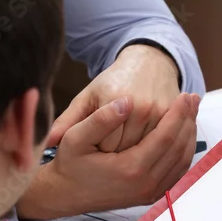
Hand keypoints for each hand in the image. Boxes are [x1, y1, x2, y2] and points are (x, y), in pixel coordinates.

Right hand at [16, 94, 199, 219]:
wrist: (67, 194)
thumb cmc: (70, 165)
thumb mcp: (75, 139)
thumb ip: (100, 120)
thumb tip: (126, 102)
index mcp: (130, 169)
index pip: (165, 138)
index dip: (178, 114)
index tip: (185, 95)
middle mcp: (146, 184)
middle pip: (179, 148)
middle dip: (188, 121)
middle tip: (194, 98)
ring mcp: (151, 192)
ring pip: (182, 161)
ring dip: (189, 135)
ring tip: (191, 111)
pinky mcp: (153, 194)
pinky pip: (178, 171)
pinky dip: (184, 151)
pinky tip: (183, 132)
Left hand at [47, 45, 183, 152]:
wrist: (150, 63)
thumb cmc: (114, 82)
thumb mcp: (88, 97)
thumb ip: (68, 120)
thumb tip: (48, 141)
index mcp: (112, 101)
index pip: (105, 144)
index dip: (98, 153)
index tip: (94, 153)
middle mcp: (139, 107)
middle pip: (126, 150)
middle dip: (117, 157)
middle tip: (109, 157)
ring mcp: (158, 112)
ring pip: (145, 150)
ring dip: (136, 155)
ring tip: (126, 155)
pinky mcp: (173, 116)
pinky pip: (161, 143)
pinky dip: (153, 149)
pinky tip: (145, 149)